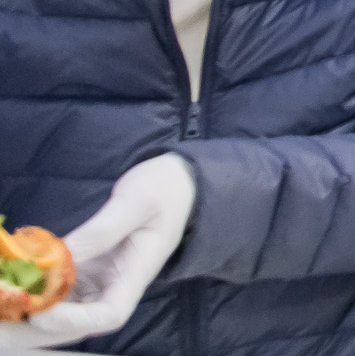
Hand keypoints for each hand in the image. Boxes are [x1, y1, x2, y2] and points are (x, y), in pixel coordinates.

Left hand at [0, 155, 195, 347]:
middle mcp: (115, 286)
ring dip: (24, 317)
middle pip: (74, 326)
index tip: (42, 311)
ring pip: (58, 315)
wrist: (177, 184)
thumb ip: (103, 228)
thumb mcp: (139, 200)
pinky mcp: (84, 272)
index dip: (73, 321)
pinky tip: (8, 284)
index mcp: (136, 274)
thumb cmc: (165, 189)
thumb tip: (62, 254)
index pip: (108, 314)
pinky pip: (54, 293)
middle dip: (32, 330)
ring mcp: (97, 282)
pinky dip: (28, 294)